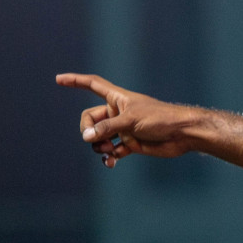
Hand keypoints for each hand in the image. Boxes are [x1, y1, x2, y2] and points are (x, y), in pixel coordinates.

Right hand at [56, 72, 198, 166]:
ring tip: (109, 150)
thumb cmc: (160, 119)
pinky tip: (110, 163)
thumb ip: (107, 128)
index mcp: (118, 98)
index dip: (76, 81)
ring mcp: (124, 128)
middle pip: (91, 119)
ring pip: (100, 137)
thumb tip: (87, 137)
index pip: (92, 85)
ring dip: (100, 146)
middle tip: (94, 139)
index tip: (59, 79)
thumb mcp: (130, 121)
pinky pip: (112, 151)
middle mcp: (118, 112)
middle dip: (89, 131)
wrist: (183, 134)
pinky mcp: (131, 143)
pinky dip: (109, 157)